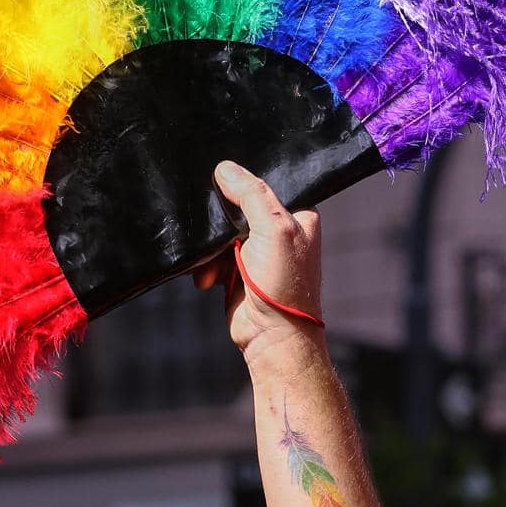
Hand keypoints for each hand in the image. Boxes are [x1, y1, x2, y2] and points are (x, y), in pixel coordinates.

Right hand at [194, 160, 322, 360]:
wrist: (271, 338)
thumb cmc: (283, 287)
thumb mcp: (274, 230)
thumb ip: (252, 195)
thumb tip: (226, 168)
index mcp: (299, 216)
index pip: (268, 183)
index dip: (245, 182)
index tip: (222, 180)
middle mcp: (280, 231)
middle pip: (239, 206)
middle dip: (221, 220)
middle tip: (217, 233)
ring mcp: (257, 251)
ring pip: (221, 231)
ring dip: (211, 249)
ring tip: (214, 266)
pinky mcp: (237, 270)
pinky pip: (212, 255)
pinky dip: (206, 265)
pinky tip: (208, 279)